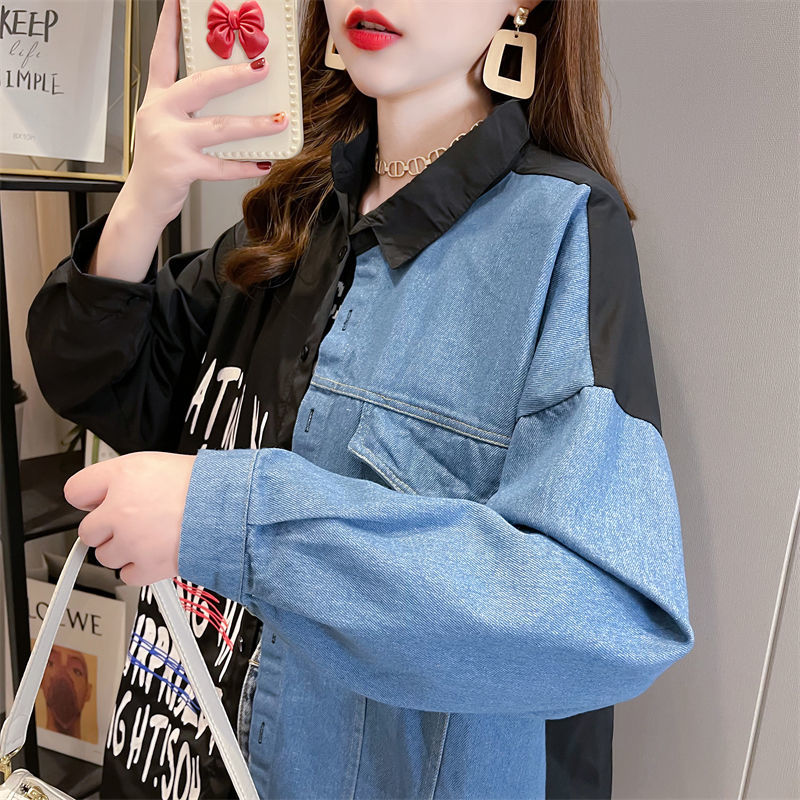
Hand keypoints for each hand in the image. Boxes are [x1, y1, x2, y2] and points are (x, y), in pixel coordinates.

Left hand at [63, 452, 197, 586]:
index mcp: (122, 477)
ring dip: (125, 550)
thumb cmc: (204, 484)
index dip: (90, 498)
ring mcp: (130, 541)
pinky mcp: (145, 566)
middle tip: (134, 523)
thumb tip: (103, 495)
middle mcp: (119, 509)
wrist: (233, 508)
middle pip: (88, 531)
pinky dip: (141, 568)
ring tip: (153, 537)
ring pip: (106, 556)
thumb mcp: (157, 464)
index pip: (76, 491)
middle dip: (108, 530)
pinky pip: (128, 575)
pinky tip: (158, 553)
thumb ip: (123, 479)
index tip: (97, 503)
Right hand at [124, 0, 285, 226]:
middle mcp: (160, 114)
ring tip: (278, 120)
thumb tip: (232, 96)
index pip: (163, 55)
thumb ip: (190, 110)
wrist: (142, 201)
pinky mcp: (182, 167)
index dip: (170, 26)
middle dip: (235, 75)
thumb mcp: (166, 127)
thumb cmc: (159, 163)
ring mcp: (170, 141)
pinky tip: (264, 163)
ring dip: (253, 124)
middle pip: (201, 85)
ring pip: (219, 127)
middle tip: (262, 67)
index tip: (178, 1)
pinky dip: (245, 166)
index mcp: (157, 99)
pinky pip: (221, 165)